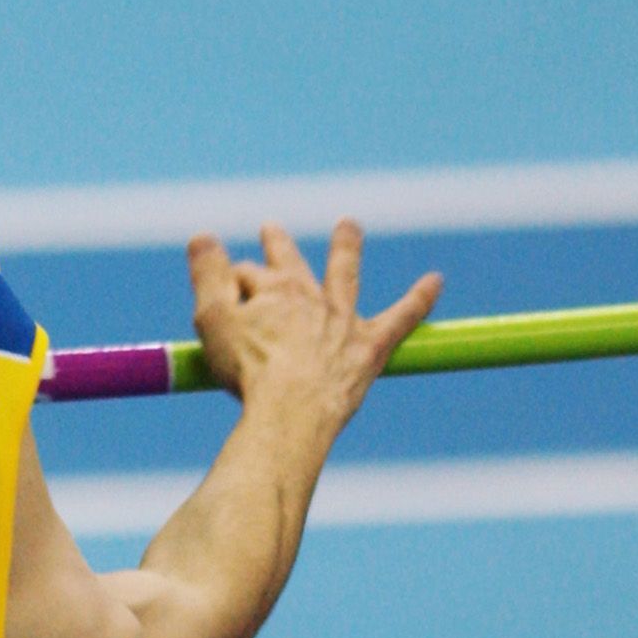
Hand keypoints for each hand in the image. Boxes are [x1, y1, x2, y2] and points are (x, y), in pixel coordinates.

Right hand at [185, 221, 441, 433]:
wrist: (292, 411)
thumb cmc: (248, 372)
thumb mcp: (212, 320)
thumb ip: (206, 275)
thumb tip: (202, 234)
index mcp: (271, 289)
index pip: (246, 274)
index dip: (228, 285)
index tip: (218, 303)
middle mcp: (310, 295)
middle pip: (291, 262)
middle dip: (278, 245)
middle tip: (270, 229)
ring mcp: (342, 319)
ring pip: (344, 274)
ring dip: (346, 247)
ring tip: (349, 226)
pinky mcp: (369, 347)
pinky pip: (402, 317)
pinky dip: (419, 298)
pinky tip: (436, 281)